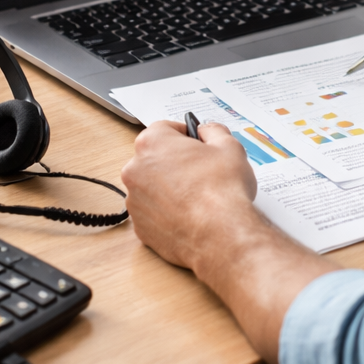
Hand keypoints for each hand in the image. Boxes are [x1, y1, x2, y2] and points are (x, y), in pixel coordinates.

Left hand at [122, 119, 256, 269]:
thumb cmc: (221, 190)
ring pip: (152, 186)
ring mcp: (135, 200)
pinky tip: (190, 213)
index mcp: (152, 143)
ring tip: (197, 195)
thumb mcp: (228, 146)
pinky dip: (167, 211)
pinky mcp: (140, 227)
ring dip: (170, 187)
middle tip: (201, 170)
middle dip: (176, 161)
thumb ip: (213, 131)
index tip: (197, 144)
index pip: (165, 128)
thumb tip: (207, 131)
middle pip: (155, 157)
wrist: (220, 234)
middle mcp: (135, 169)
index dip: (185, 135)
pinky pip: (153, 212)